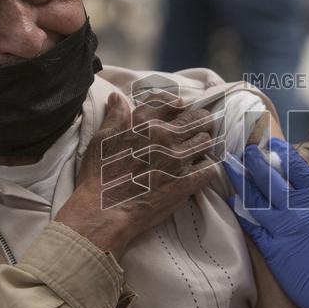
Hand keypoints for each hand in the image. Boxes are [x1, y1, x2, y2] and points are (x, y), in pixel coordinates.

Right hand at [56, 92, 216, 254]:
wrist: (104, 209)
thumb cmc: (99, 175)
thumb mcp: (101, 139)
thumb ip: (114, 116)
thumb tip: (118, 97)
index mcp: (143, 123)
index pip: (172, 102)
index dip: (179, 105)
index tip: (180, 110)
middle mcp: (164, 136)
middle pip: (197, 118)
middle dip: (200, 120)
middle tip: (197, 127)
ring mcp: (178, 159)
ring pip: (206, 141)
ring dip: (203, 143)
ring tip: (198, 149)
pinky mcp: (186, 182)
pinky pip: (209, 169)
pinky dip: (207, 168)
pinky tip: (201, 170)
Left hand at [224, 138, 308, 307]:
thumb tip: (304, 191)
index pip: (297, 167)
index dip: (281, 152)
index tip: (270, 143)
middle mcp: (300, 209)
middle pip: (270, 177)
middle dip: (254, 160)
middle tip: (244, 150)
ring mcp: (285, 228)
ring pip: (256, 198)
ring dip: (241, 180)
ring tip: (230, 166)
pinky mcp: (274, 250)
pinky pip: (252, 227)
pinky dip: (241, 212)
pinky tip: (232, 202)